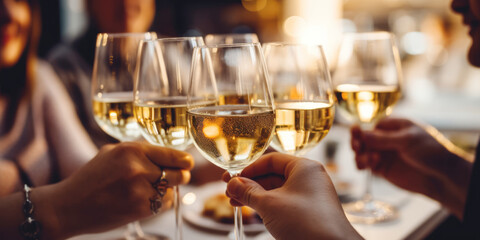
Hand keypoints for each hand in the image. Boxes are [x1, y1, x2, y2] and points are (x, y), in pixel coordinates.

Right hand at [49, 142, 193, 237]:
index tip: (188, 164)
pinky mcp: (140, 208)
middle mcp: (138, 167)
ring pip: (172, 190)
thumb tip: (170, 155)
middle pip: (179, 173)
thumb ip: (140, 152)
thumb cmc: (92, 178)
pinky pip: (163, 204)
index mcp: (132, 149)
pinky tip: (143, 201)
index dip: (184, 161)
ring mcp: (140, 189)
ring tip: (149, 190)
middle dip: (179, 176)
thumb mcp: (113, 153)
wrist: (69, 206)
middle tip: (174, 178)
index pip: (173, 154)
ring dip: (167, 191)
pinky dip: (159, 204)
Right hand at [223, 153, 361, 239]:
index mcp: (303, 168)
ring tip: (234, 202)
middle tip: (229, 190)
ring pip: (277, 190)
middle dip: (249, 184)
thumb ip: (248, 192)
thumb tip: (232, 183)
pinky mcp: (310, 211)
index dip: (249, 169)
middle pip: (272, 174)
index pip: (271, 160)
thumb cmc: (305, 223)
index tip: (232, 178)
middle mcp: (309, 178)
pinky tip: (252, 210)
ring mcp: (311, 195)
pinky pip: (284, 202)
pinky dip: (267, 205)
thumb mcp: (270, 205)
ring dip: (255, 195)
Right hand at [351, 118, 472, 218]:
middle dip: (356, 141)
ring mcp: (383, 153)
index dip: (360, 128)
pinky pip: (366, 165)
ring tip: (366, 159)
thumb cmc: (429, 151)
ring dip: (359, 154)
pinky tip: (369, 164)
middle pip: (362, 138)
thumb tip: (362, 133)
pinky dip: (363, 164)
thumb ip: (383, 139)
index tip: (356, 132)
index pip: (370, 124)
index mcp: (393, 126)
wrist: (441, 175)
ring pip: (362, 152)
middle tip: (356, 146)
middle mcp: (385, 139)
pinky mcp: (382, 168)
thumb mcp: (407, 140)